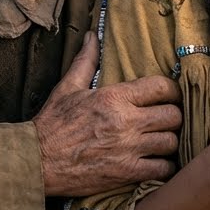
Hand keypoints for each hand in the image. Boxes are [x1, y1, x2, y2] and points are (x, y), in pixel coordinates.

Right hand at [34, 33, 182, 196]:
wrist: (36, 162)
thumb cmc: (52, 124)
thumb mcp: (68, 88)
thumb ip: (86, 61)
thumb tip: (92, 36)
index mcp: (114, 97)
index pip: (162, 87)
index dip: (171, 91)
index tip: (167, 96)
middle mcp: (126, 122)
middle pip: (174, 115)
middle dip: (173, 116)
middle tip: (165, 120)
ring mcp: (128, 149)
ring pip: (171, 142)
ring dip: (169, 142)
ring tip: (160, 141)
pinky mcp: (126, 173)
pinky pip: (163, 168)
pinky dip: (164, 166)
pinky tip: (156, 162)